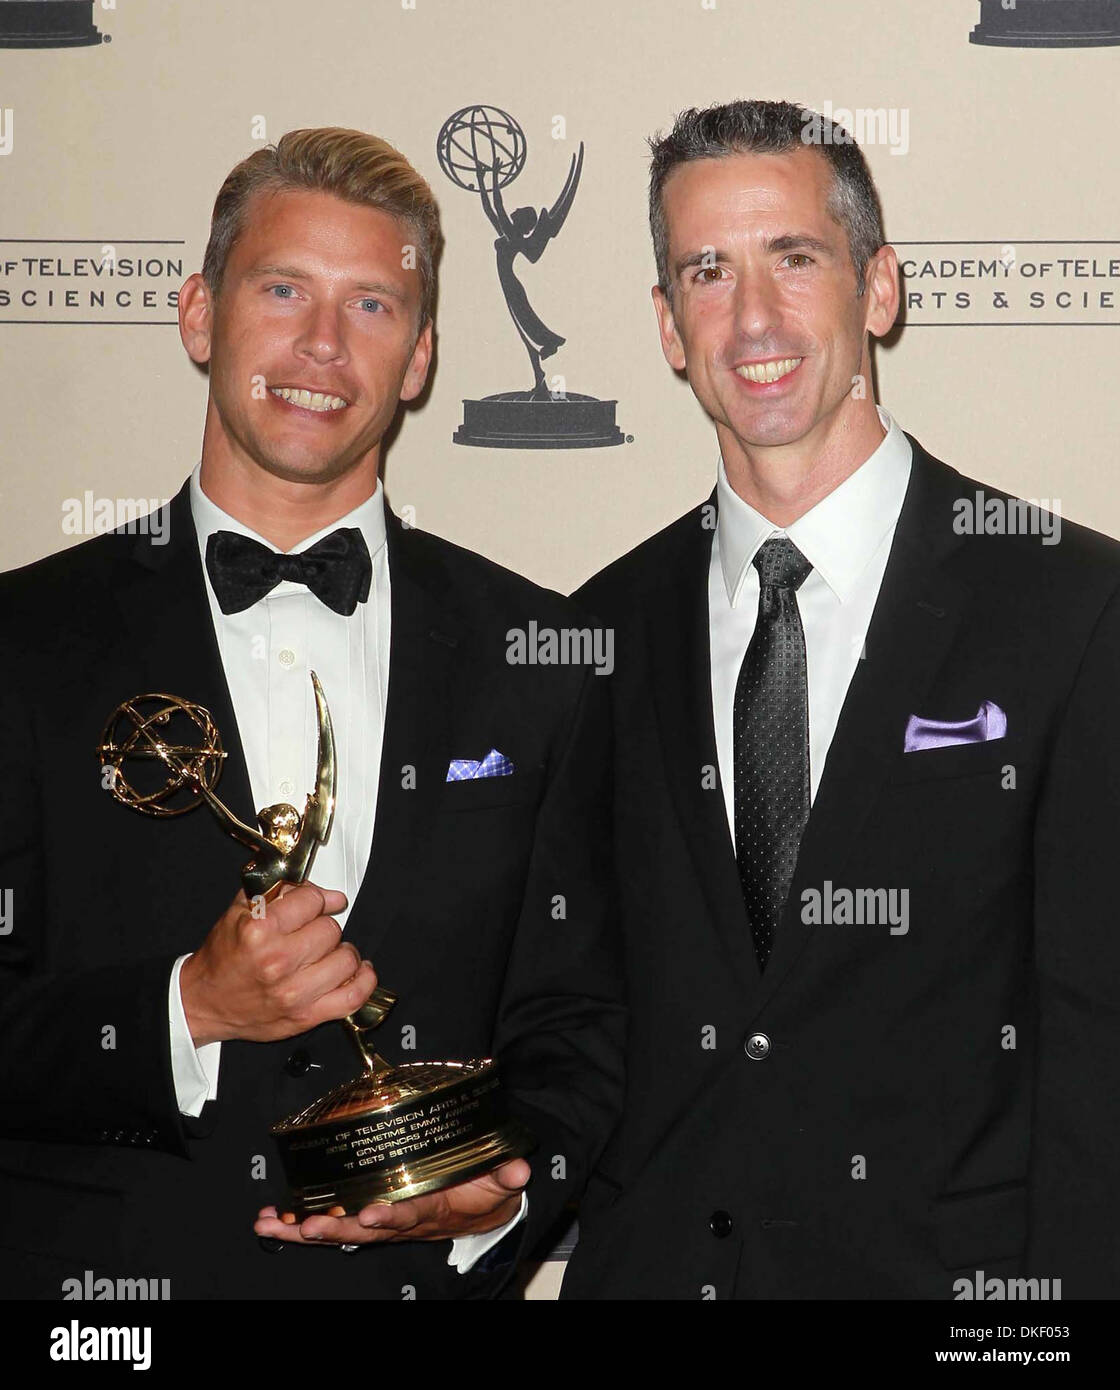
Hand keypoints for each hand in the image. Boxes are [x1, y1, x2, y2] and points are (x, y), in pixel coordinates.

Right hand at [180, 882, 375, 1045]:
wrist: (203, 1003)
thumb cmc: (222, 959)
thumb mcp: (240, 911)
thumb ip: (280, 891)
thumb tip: (324, 891)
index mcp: (260, 931)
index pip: (312, 900)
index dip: (316, 899)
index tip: (316, 904)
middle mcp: (278, 961)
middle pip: (331, 929)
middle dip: (323, 927)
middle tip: (310, 934)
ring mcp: (294, 992)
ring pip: (347, 958)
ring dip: (340, 952)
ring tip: (327, 953)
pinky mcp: (306, 1016)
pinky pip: (353, 997)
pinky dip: (364, 981)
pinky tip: (358, 971)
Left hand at [254, 1158, 530, 1246]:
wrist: (483, 1208)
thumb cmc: (486, 1188)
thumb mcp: (502, 1181)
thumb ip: (507, 1175)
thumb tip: (519, 1169)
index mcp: (432, 1209)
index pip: (408, 1214)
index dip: (389, 1215)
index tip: (370, 1214)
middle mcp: (401, 1220)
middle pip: (362, 1229)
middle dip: (332, 1228)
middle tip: (305, 1225)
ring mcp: (382, 1220)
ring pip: (338, 1229)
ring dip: (303, 1229)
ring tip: (271, 1225)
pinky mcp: (370, 1215)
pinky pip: (331, 1222)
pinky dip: (299, 1223)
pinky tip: (272, 1221)